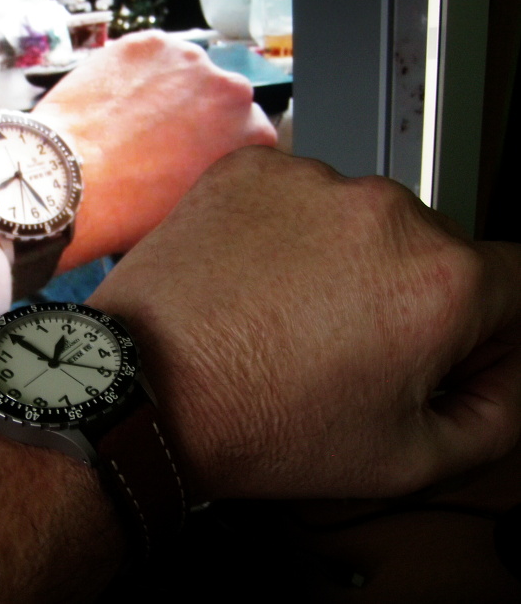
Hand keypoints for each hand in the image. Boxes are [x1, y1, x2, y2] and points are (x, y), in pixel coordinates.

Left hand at [33, 31, 277, 271]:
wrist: (69, 180)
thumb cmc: (128, 207)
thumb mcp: (195, 207)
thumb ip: (221, 178)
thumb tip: (213, 169)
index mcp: (248, 131)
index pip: (252, 132)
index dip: (223, 147)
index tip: (202, 154)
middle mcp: (227, 87)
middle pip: (221, 97)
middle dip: (199, 116)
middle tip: (164, 141)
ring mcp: (185, 59)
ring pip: (186, 72)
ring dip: (170, 91)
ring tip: (134, 122)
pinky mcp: (144, 44)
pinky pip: (150, 57)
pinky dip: (138, 74)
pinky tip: (117, 103)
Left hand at [87, 146, 520, 502]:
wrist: (144, 388)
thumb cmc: (257, 420)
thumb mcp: (405, 459)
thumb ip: (497, 413)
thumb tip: (507, 369)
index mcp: (441, 280)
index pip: (513, 284)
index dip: (480, 330)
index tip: (435, 350)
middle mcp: (385, 211)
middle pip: (433, 247)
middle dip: (408, 292)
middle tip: (343, 344)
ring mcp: (312, 180)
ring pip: (362, 219)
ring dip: (344, 256)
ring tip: (286, 313)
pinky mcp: (253, 169)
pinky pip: (298, 196)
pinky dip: (286, 230)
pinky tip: (255, 279)